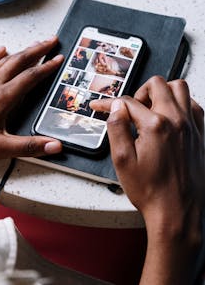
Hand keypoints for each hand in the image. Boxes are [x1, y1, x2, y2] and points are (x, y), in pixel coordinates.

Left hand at [0, 37, 63, 163]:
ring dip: (21, 51)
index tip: (58, 59)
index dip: (47, 67)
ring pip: (3, 60)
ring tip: (34, 44)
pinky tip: (0, 49)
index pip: (30, 77)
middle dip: (37, 50)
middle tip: (51, 41)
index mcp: (0, 99)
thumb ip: (28, 146)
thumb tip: (53, 145)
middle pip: (18, 62)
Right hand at [90, 76, 204, 283]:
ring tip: (151, 107)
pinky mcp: (199, 134)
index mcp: (155, 126)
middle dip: (138, 91)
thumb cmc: (151, 191)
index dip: (109, 103)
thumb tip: (116, 107)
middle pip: (156, 84)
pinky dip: (180, 102)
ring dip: (162, 91)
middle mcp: (176, 121)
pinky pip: (194, 105)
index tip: (100, 106)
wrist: (177, 212)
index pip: (128, 102)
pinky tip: (171, 115)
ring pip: (179, 88)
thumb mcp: (122, 161)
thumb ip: (117, 128)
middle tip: (130, 108)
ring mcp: (191, 126)